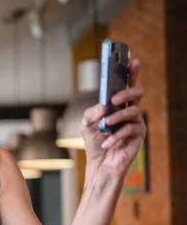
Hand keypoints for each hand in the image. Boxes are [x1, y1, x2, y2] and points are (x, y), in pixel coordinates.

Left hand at [80, 59, 146, 177]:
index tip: (132, 60)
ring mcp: (135, 122)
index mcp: (117, 105)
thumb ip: (90, 113)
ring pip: (133, 111)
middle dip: (126, 92)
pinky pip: (131, 129)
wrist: (99, 163)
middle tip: (114, 99)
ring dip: (117, 117)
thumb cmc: (94, 142)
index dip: (131, 72)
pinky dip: (116, 136)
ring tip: (105, 125)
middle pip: (137, 92)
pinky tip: (107, 143)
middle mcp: (128, 110)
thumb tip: (103, 106)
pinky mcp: (138, 135)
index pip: (126, 85)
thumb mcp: (85, 125)